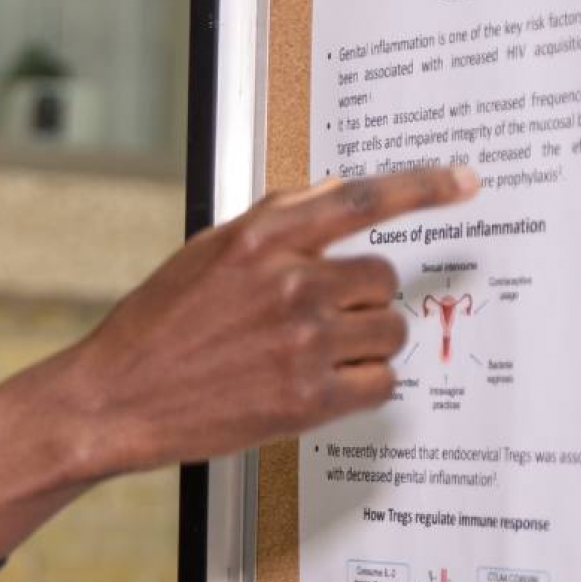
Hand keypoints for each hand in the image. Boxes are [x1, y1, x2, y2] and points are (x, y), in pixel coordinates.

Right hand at [0, 163, 479, 563]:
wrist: (116, 400)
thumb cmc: (156, 328)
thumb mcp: (208, 252)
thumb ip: (275, 221)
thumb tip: (333, 193)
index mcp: (264, 239)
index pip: (363, 199)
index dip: (424, 187)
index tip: (464, 181)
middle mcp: (292, 283)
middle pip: (383, 281)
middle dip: (362, 300)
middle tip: (322, 321)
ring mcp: (304, 343)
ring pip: (388, 333)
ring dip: (365, 345)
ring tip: (312, 357)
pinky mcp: (308, 399)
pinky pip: (379, 384)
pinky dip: (361, 386)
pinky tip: (320, 387)